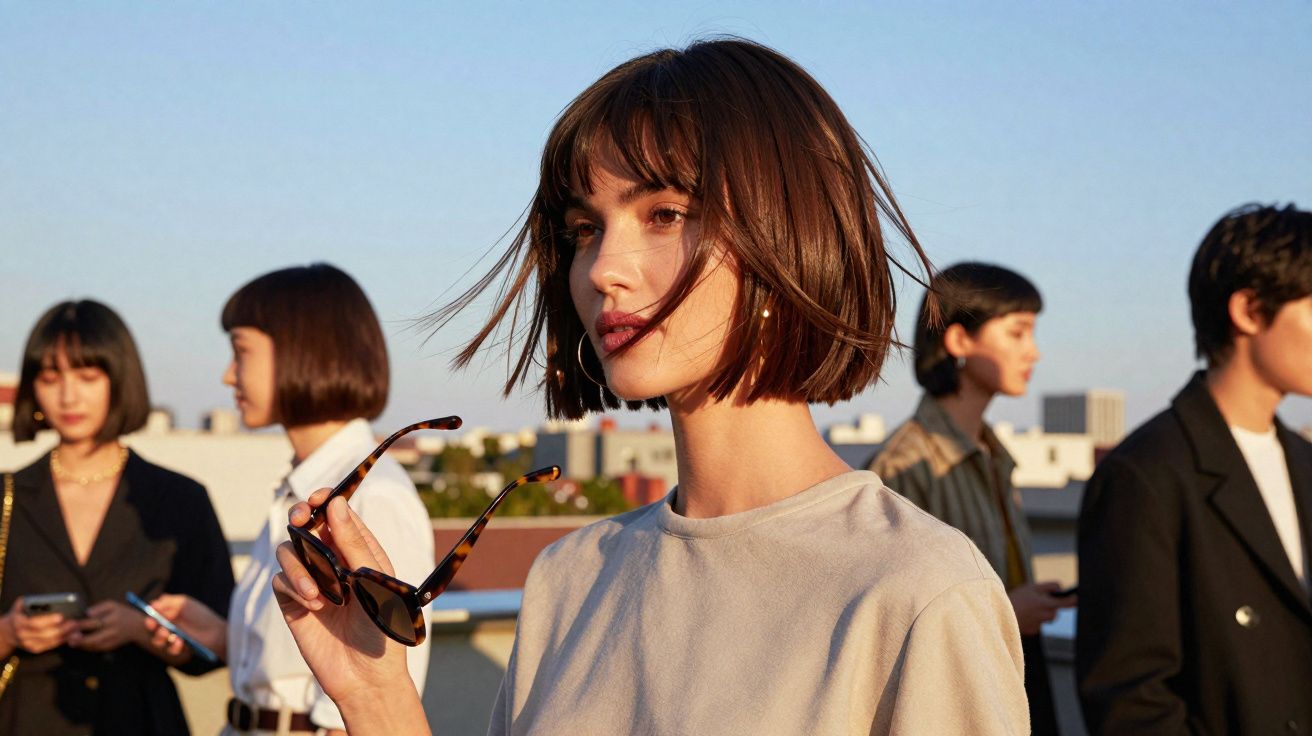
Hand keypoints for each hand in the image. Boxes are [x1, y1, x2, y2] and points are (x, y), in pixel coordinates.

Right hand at [3, 598, 77, 653]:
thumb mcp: (21, 604)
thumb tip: (48, 599)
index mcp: (19, 622)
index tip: (61, 616)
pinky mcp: (34, 649)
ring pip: (49, 641)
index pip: (34, 623)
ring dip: (64, 635)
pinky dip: (61, 641)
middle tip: (75, 622)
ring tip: (76, 628)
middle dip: (61, 628)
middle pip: (45, 634)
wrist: (8, 630)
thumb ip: (31, 600)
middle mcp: (22, 635)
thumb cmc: (19, 613)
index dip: (48, 620)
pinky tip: (71, 635)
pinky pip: (50, 646)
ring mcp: (28, 643)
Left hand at [69, 599, 146, 651]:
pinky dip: (87, 647)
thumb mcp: (113, 605)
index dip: (81, 624)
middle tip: (68, 637)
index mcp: (113, 617)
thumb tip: (87, 613)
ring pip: (95, 644)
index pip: (95, 621)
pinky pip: (98, 648)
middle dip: (80, 638)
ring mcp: (112, 640)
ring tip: (71, 642)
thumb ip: (99, 607)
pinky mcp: (111, 646)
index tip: (70, 624)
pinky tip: (80, 645)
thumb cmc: (122, 613)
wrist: (137, 627)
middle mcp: (114, 629)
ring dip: (82, 644)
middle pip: (95, 636)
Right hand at [143, 594, 228, 660]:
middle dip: (151, 627)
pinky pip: (169, 649)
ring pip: (157, 640)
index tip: (150, 616)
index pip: (154, 614)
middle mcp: (170, 625)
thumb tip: (153, 603)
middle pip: (152, 628)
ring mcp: (174, 637)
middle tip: (155, 625)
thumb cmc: (201, 616)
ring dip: (160, 636)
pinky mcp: (179, 648)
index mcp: (171, 612)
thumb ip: (169, 602)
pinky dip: (174, 645)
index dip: (150, 615)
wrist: (216, 632)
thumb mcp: (185, 604)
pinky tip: (181, 640)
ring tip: (168, 632)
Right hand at [273, 490, 421, 725]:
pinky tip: (313, 605)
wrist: (367, 676)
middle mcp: (334, 562)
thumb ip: (353, 544)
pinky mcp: (294, 603)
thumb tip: (335, 504)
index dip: (326, 500)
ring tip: (317, 592)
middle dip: (301, 517)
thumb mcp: (373, 582)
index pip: (338, 515)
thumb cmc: (382, 628)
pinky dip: (293, 586)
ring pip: (289, 551)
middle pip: (307, 525)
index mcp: (360, 552)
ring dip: (299, 565)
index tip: (318, 497)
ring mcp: (313, 582)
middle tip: (300, 519)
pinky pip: (281, 580)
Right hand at [1008, 581, 1076, 635]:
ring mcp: (1039, 625)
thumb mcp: (1031, 587)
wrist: (999, 614)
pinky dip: (1033, 619)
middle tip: (1040, 599)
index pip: (1067, 604)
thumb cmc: (1016, 599)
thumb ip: (1048, 586)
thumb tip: (1060, 588)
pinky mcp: (1032, 630)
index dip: (1074, 600)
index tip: (1077, 598)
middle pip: (1056, 611)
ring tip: (1029, 606)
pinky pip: (1038, 624)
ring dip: (1042, 612)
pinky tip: (1024, 614)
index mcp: (1046, 604)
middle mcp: (1045, 616)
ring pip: (1047, 618)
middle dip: (1051, 606)